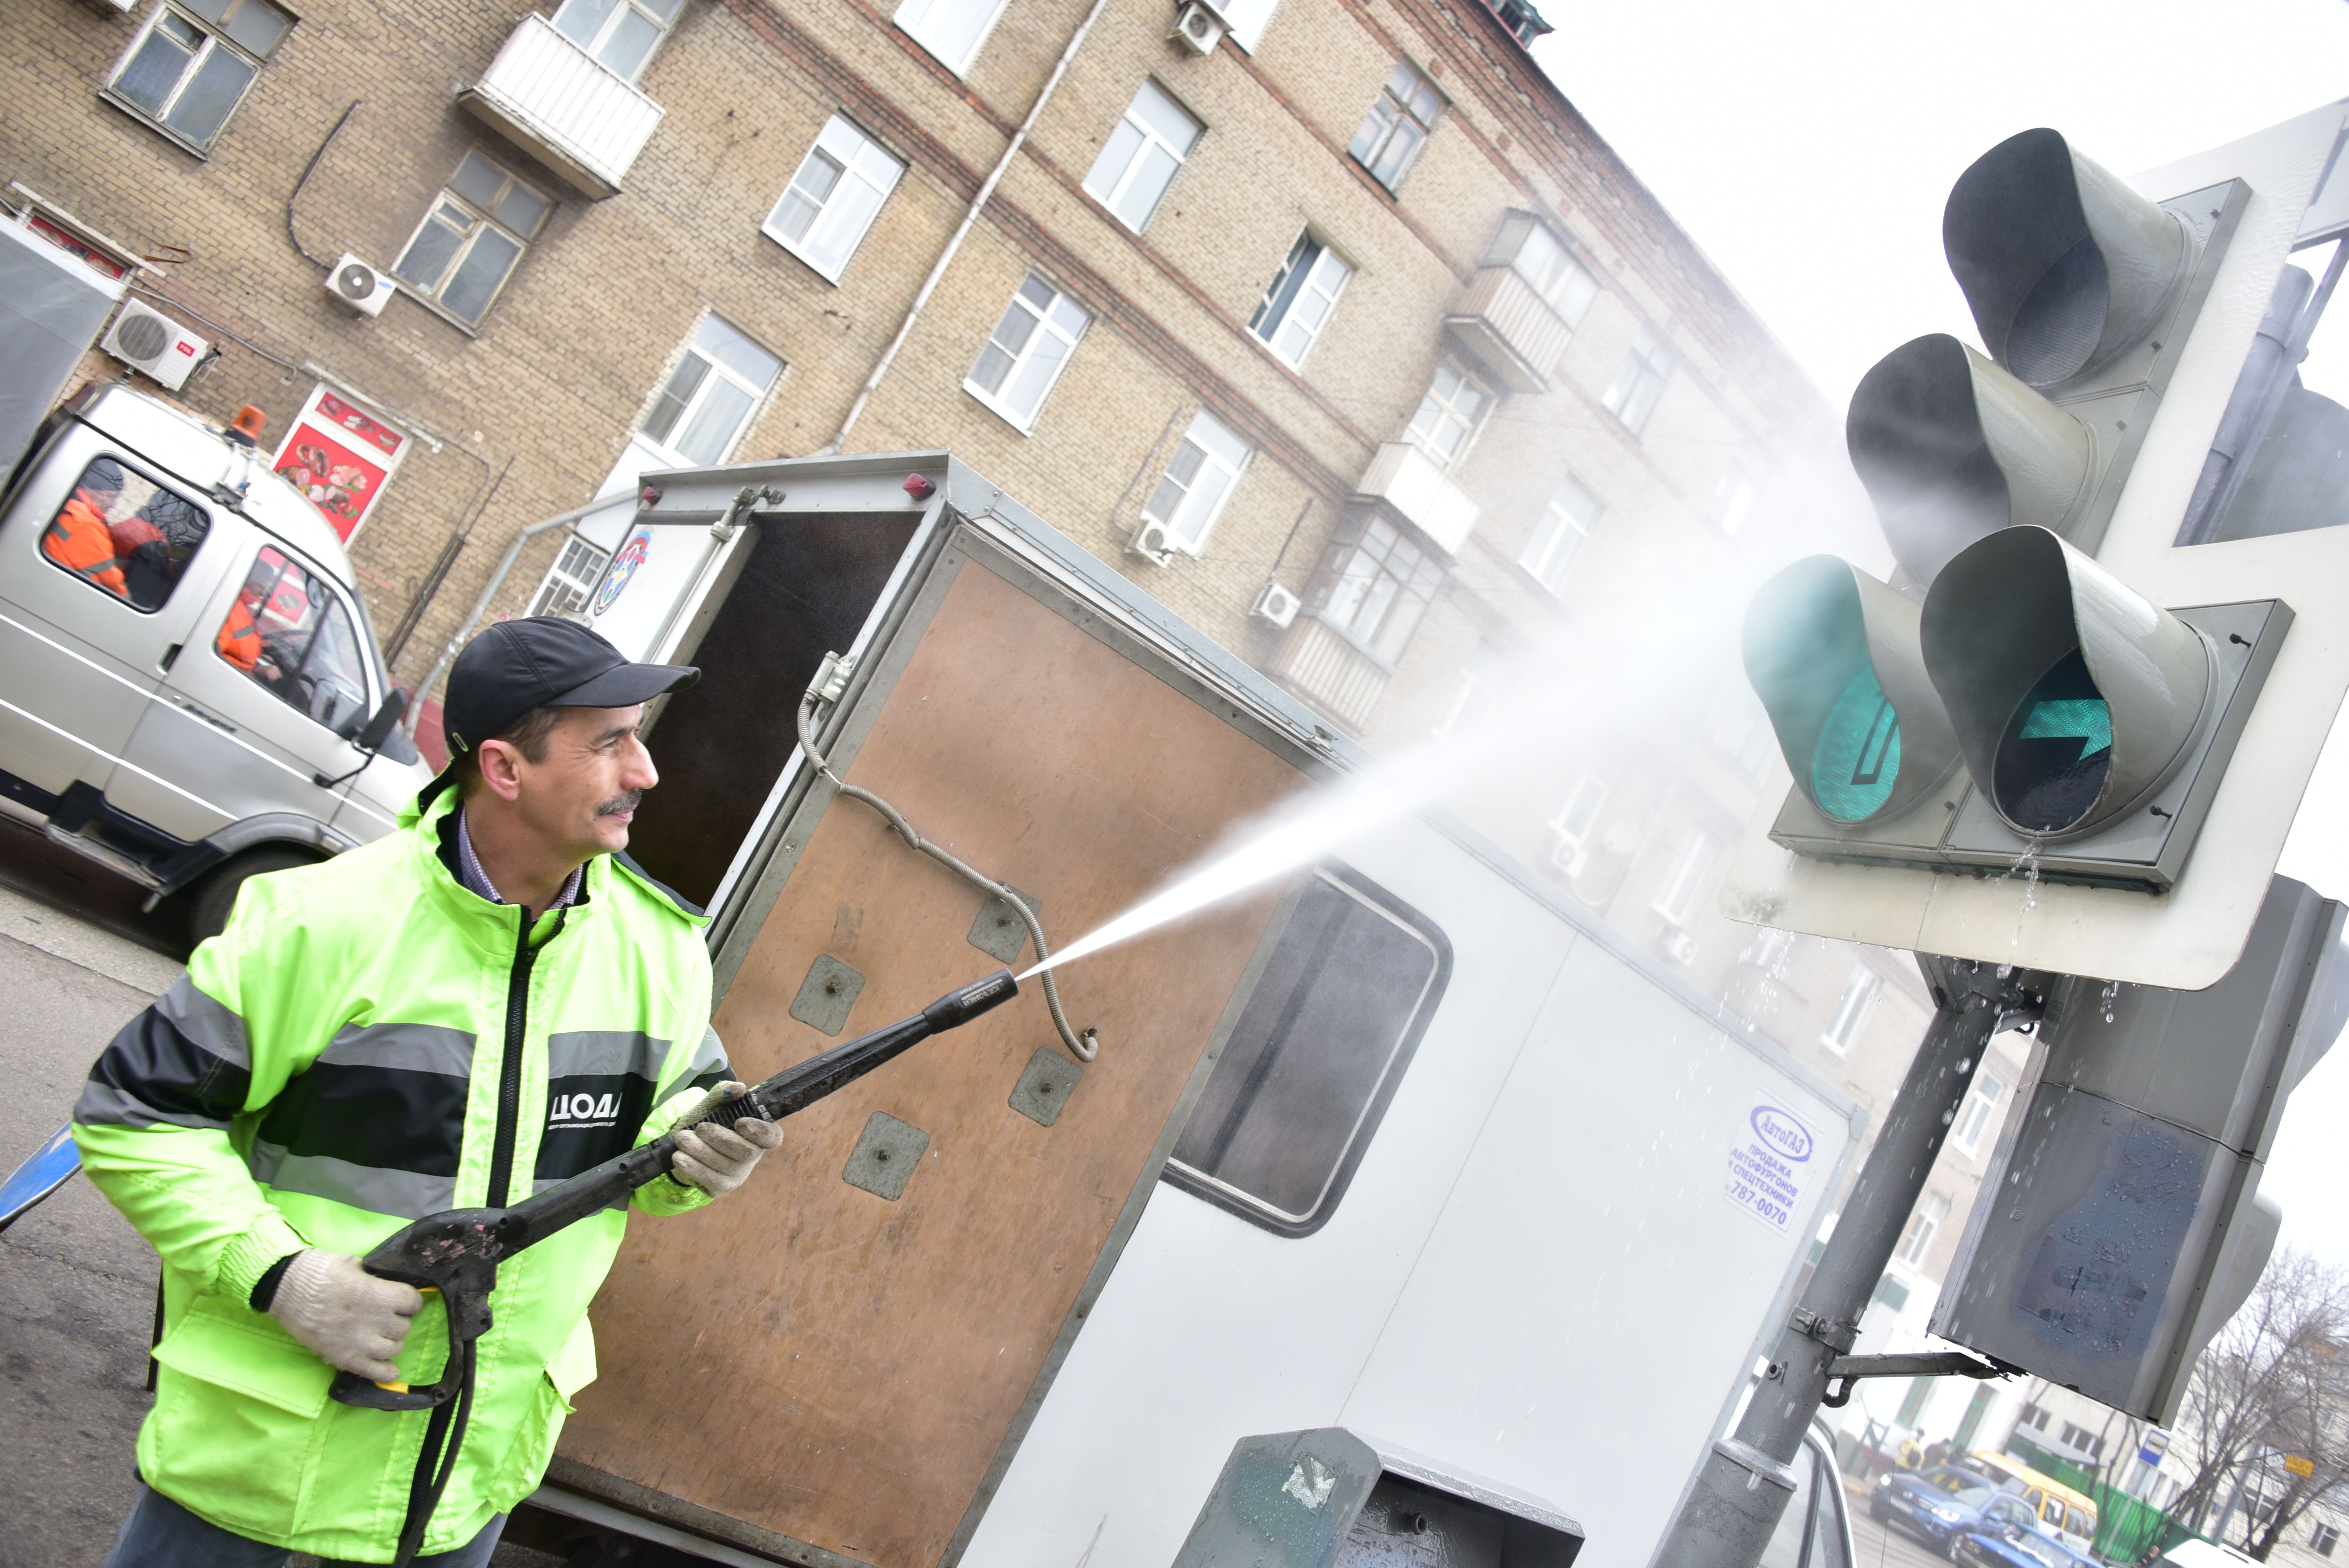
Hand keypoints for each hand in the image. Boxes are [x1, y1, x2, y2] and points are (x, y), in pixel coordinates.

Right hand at [266, 1249, 423, 1380]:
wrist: (285, 1287)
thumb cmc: (318, 1270)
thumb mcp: (352, 1263)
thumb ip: (373, 1277)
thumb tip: (384, 1284)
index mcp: (378, 1294)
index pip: (412, 1302)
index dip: (408, 1301)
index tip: (401, 1301)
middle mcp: (374, 1320)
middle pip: (404, 1327)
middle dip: (398, 1322)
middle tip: (386, 1318)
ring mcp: (359, 1342)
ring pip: (394, 1349)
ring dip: (391, 1343)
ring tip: (380, 1337)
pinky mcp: (344, 1358)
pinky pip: (375, 1371)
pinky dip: (385, 1371)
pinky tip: (389, 1368)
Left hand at [670, 1085, 784, 1197]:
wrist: (685, 1143)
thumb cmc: (707, 1121)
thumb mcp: (713, 1104)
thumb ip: (724, 1092)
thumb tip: (738, 1088)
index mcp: (758, 1134)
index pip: (772, 1137)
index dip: (759, 1131)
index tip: (739, 1122)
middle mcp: (753, 1156)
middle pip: (745, 1152)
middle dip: (720, 1139)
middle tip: (700, 1128)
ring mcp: (738, 1175)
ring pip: (724, 1166)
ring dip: (700, 1151)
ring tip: (682, 1139)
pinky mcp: (721, 1187)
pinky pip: (709, 1179)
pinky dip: (692, 1167)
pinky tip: (679, 1157)